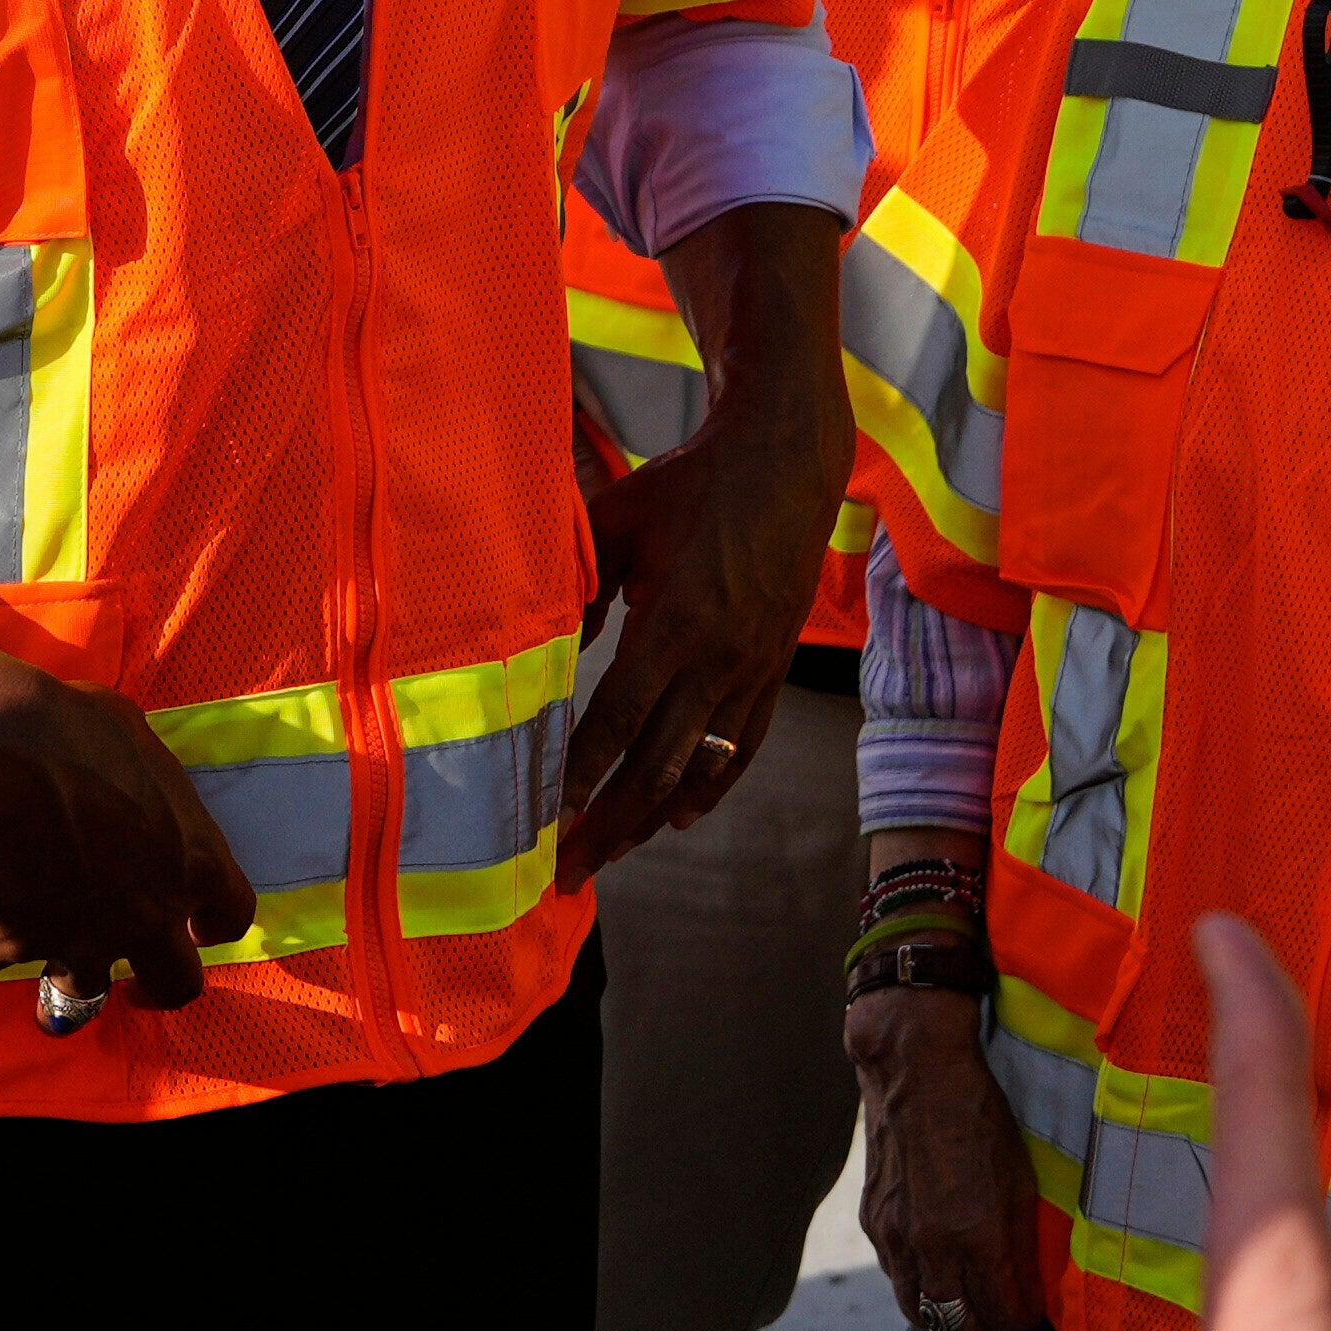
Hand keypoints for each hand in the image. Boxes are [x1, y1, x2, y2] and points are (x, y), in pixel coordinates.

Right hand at [0, 637, 256, 1008]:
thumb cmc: (67, 728)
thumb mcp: (133, 740)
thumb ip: (145, 787)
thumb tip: (130, 783)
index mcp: (192, 862)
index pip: (232, 916)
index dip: (212, 924)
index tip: (197, 928)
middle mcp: (146, 916)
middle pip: (174, 984)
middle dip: (155, 986)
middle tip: (137, 981)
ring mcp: (79, 940)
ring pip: (82, 992)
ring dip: (66, 976)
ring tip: (47, 959)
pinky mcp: (9, 946)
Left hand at [545, 200, 847, 880]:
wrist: (787, 461)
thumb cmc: (690, 482)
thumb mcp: (621, 521)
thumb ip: (579, 586)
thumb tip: (543, 647)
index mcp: (674, 619)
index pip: (620, 717)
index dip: (585, 773)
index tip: (550, 817)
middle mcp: (718, 656)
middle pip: (658, 762)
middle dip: (609, 822)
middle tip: (569, 869)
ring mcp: (752, 667)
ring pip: (701, 766)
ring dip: (651, 817)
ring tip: (612, 854)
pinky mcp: (774, 666)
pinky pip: (743, 744)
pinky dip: (711, 787)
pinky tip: (681, 816)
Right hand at [851, 980, 1054, 1330]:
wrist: (915, 1072)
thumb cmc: (979, 1118)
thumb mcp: (1020, 1180)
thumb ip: (1022, 1242)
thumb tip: (1029, 1286)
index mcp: (977, 1238)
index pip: (1002, 1316)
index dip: (1021, 1318)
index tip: (1028, 1308)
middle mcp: (931, 1247)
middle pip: (957, 1326)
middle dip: (983, 1324)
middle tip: (998, 1307)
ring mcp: (895, 1238)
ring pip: (919, 1309)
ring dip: (944, 1310)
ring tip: (965, 1294)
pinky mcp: (873, 1222)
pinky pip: (896, 1274)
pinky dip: (918, 1278)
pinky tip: (935, 1257)